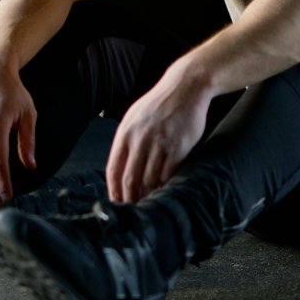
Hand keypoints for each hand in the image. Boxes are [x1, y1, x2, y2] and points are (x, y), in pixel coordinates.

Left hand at [106, 65, 211, 202]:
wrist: (186, 87)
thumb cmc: (160, 103)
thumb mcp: (135, 116)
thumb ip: (127, 140)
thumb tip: (120, 167)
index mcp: (125, 133)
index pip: (113, 169)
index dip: (114, 190)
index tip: (116, 203)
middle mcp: (140, 139)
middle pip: (130, 179)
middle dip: (130, 199)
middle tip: (133, 212)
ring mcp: (159, 143)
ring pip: (149, 179)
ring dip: (148, 195)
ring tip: (149, 206)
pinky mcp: (178, 147)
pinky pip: (169, 174)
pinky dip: (166, 186)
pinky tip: (165, 193)